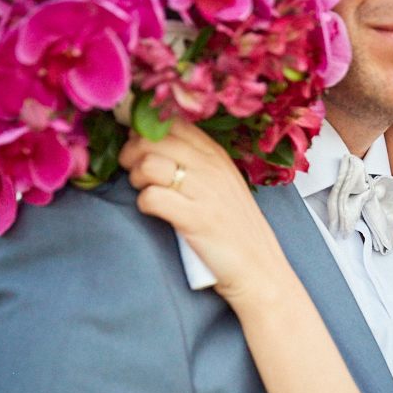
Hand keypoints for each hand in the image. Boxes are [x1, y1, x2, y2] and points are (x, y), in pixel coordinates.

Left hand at [118, 118, 290, 305]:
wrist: (259, 269)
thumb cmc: (237, 231)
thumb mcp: (225, 186)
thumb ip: (198, 163)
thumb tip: (153, 144)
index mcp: (218, 157)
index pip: (174, 124)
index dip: (148, 130)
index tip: (140, 146)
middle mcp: (212, 168)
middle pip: (155, 140)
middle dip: (133, 153)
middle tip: (134, 171)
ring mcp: (205, 192)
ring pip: (149, 164)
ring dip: (136, 177)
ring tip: (144, 190)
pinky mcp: (195, 219)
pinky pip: (152, 197)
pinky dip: (144, 203)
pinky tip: (153, 211)